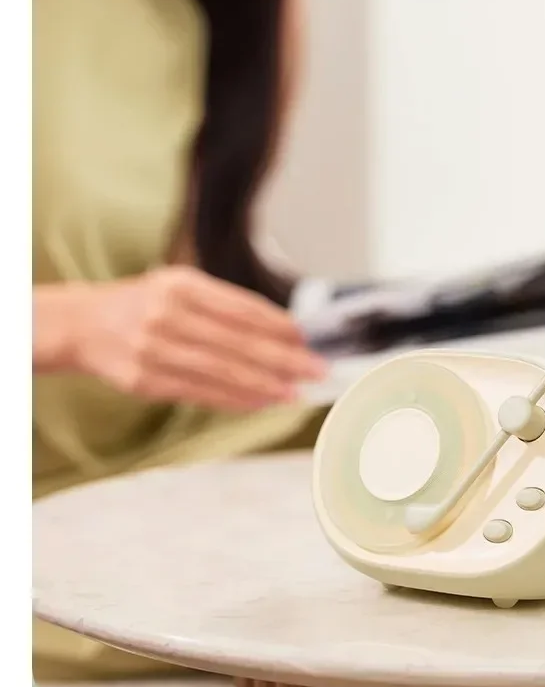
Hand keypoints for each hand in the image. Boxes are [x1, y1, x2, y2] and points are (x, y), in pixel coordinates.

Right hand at [42, 266, 326, 411]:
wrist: (84, 325)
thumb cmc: (145, 304)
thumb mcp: (181, 287)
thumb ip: (227, 305)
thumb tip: (285, 331)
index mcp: (181, 285)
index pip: (241, 308)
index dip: (279, 326)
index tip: (308, 339)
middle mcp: (167, 315)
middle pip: (238, 343)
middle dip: (284, 359)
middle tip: (316, 370)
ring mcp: (154, 350)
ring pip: (221, 372)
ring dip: (265, 385)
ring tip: (295, 392)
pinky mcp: (146, 381)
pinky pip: (200, 394)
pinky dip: (235, 400)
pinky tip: (261, 401)